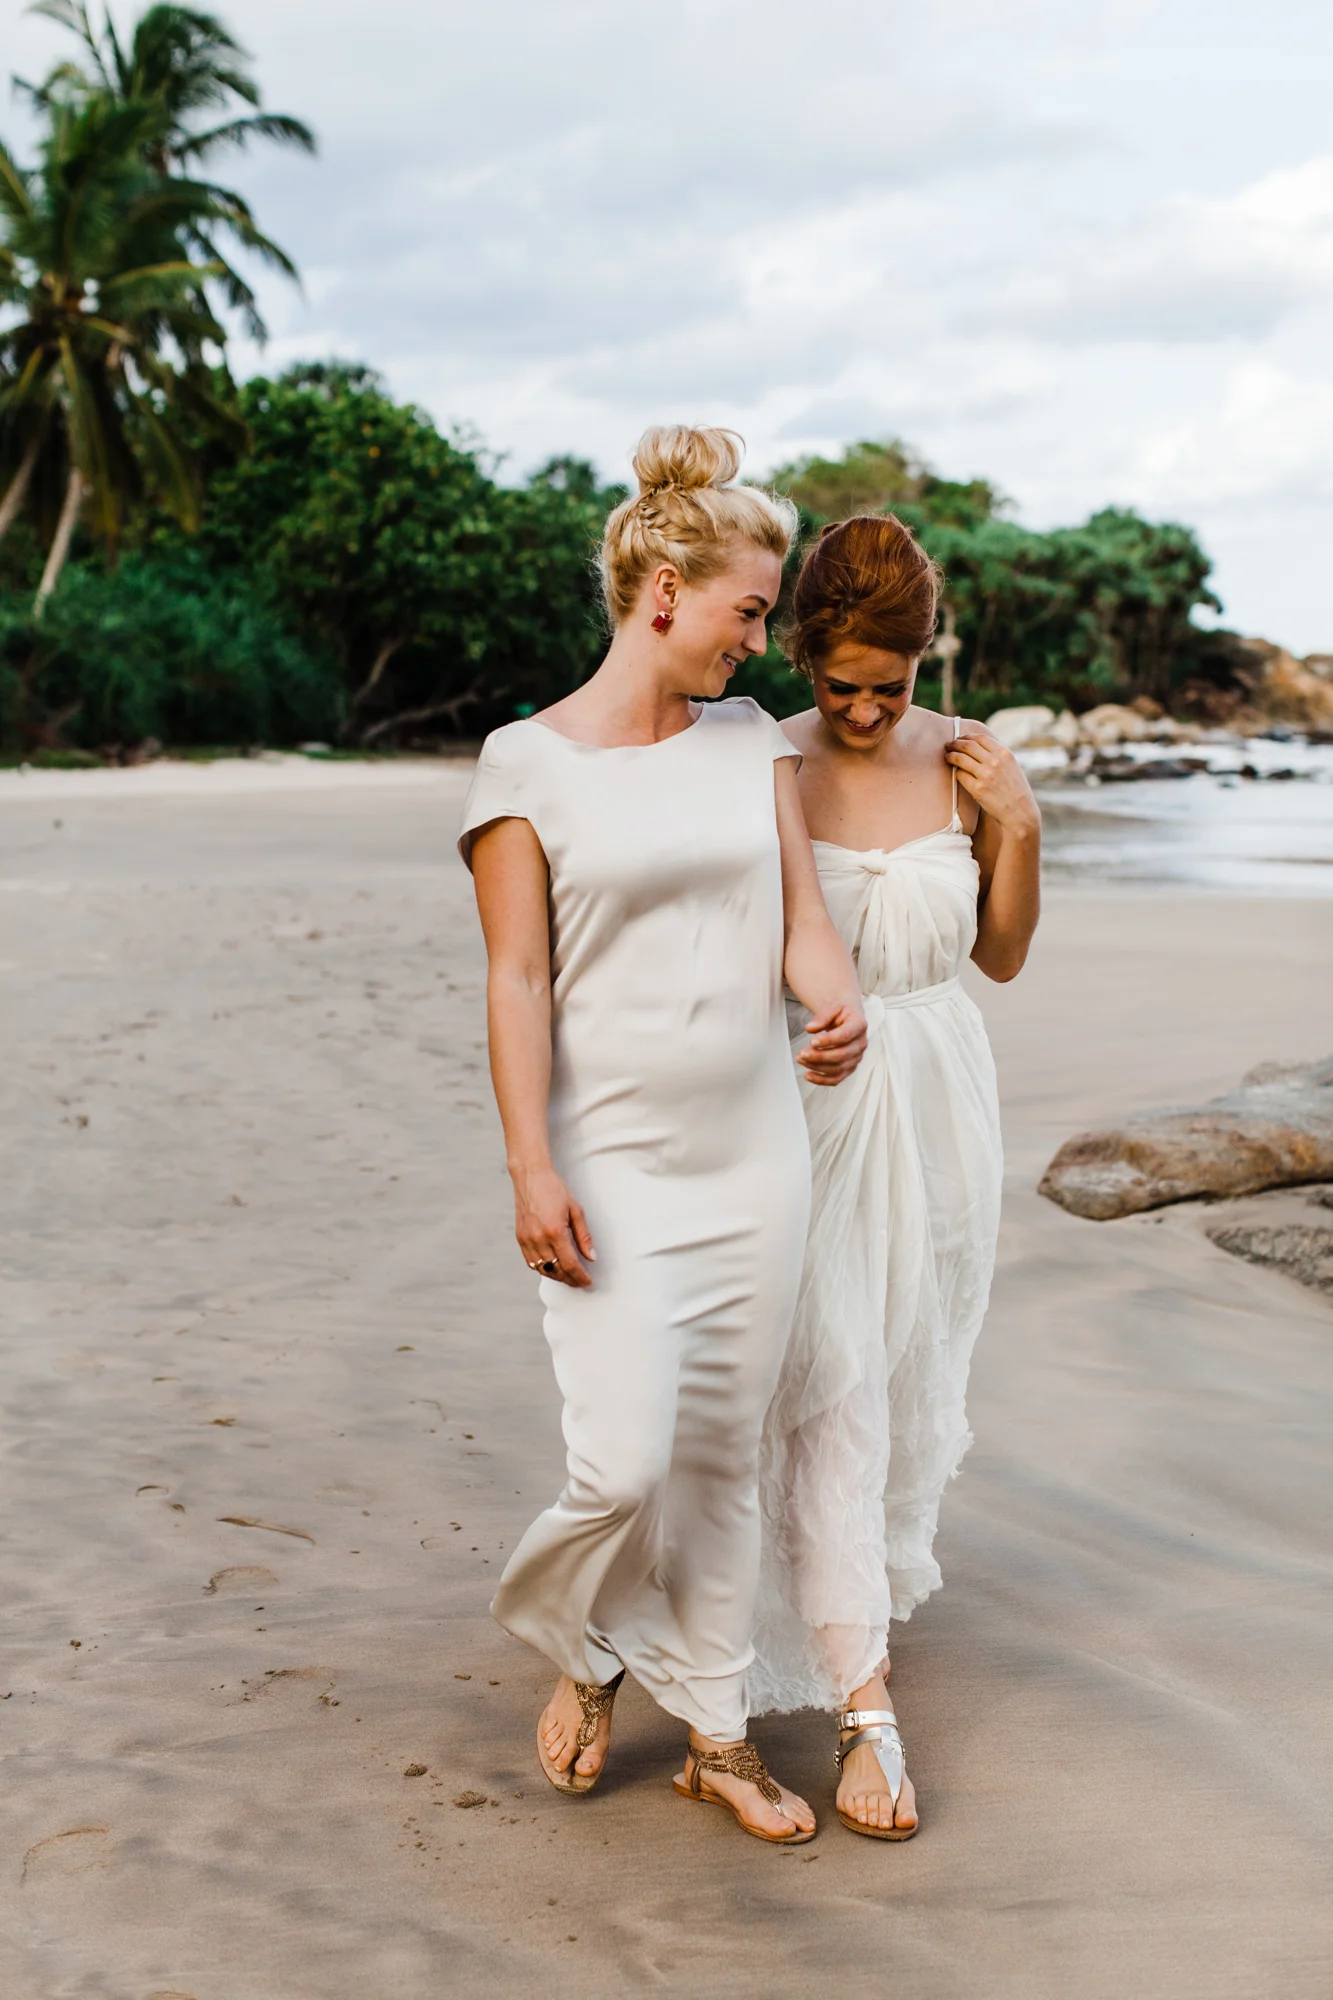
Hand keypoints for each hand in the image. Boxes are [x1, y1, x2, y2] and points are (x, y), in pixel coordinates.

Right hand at [510, 1163, 595, 1287]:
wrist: (531, 1176)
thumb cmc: (554, 1189)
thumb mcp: (576, 1210)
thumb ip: (584, 1237)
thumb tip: (591, 1257)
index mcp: (555, 1231)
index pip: (570, 1264)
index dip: (580, 1277)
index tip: (587, 1281)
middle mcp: (539, 1238)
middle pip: (556, 1270)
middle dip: (570, 1279)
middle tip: (580, 1281)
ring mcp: (527, 1239)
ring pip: (542, 1269)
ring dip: (556, 1276)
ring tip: (568, 1276)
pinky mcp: (519, 1238)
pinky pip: (531, 1262)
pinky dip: (542, 1268)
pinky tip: (551, 1266)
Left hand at [797, 1000, 867, 1085]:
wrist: (848, 1016)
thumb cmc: (841, 1012)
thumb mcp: (833, 1006)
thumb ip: (822, 1016)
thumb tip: (810, 1028)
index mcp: (859, 1025)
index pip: (845, 1036)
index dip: (828, 1041)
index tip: (812, 1041)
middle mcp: (860, 1043)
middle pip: (841, 1055)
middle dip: (819, 1057)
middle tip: (802, 1053)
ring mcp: (856, 1057)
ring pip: (838, 1068)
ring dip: (817, 1067)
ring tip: (801, 1059)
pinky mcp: (849, 1067)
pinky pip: (837, 1079)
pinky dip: (821, 1080)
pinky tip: (808, 1075)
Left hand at [946, 725, 1040, 837]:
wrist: (1020, 811)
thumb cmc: (1015, 790)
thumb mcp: (1012, 766)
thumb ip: (997, 755)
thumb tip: (976, 747)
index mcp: (1004, 753)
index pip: (980, 738)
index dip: (967, 736)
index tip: (960, 738)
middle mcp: (995, 762)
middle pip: (968, 746)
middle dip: (955, 744)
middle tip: (948, 745)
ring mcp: (985, 775)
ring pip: (960, 759)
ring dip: (951, 756)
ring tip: (947, 756)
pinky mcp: (978, 789)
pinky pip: (960, 775)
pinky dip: (957, 772)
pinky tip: (956, 772)